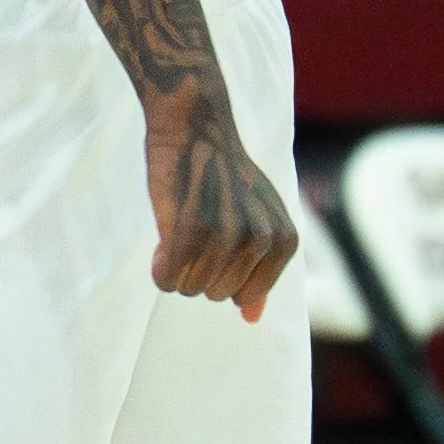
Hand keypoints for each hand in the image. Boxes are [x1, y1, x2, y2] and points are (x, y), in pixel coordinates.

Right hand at [144, 88, 297, 319]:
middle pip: (214, 296)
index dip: (220, 273)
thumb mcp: (258, 219)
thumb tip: (252, 319)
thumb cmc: (225, 174)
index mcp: (284, 241)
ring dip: (176, 265)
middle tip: (197, 225)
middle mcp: (261, 240)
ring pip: (188, 289)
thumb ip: (260, 270)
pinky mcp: (189, 230)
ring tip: (182, 225)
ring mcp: (226, 236)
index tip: (218, 236)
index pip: (242, 298)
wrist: (195, 124)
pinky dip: (159, 265)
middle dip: (197, 268)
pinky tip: (164, 235)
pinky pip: (165, 279)